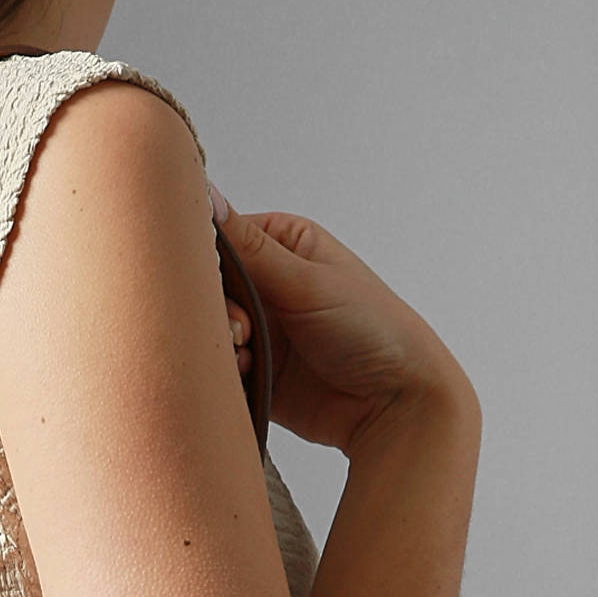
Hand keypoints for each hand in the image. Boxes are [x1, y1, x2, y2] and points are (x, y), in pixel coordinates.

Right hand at [207, 179, 472, 456]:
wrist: (392, 403)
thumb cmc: (369, 329)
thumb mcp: (306, 281)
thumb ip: (250, 248)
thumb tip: (204, 193)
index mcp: (282, 244)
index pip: (220, 238)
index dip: (206, 259)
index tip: (210, 282)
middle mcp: (267, 283)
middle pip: (209, 287)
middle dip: (217, 310)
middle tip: (242, 330)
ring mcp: (259, 329)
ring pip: (209, 329)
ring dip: (220, 342)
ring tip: (247, 354)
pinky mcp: (254, 371)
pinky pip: (218, 366)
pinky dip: (225, 370)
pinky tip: (247, 375)